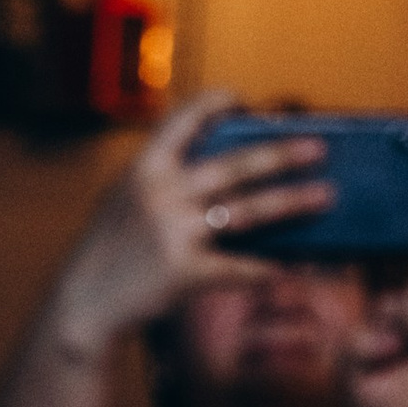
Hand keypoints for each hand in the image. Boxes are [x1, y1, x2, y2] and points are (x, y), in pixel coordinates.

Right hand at [50, 92, 328, 352]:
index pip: (187, 118)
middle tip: (319, 148)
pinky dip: (264, 269)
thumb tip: (227, 164)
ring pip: (248, 211)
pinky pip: (236, 267)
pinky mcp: (183, 272)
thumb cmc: (109, 251)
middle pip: (237, 165)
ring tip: (325, 196)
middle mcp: (162, 193)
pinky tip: (289, 266)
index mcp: (145, 167)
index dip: (218, 103)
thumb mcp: (123, 200)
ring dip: (292, 202)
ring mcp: (174, 232)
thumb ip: (164, 177)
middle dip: (283, 154)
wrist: (82, 306)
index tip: (244, 100)